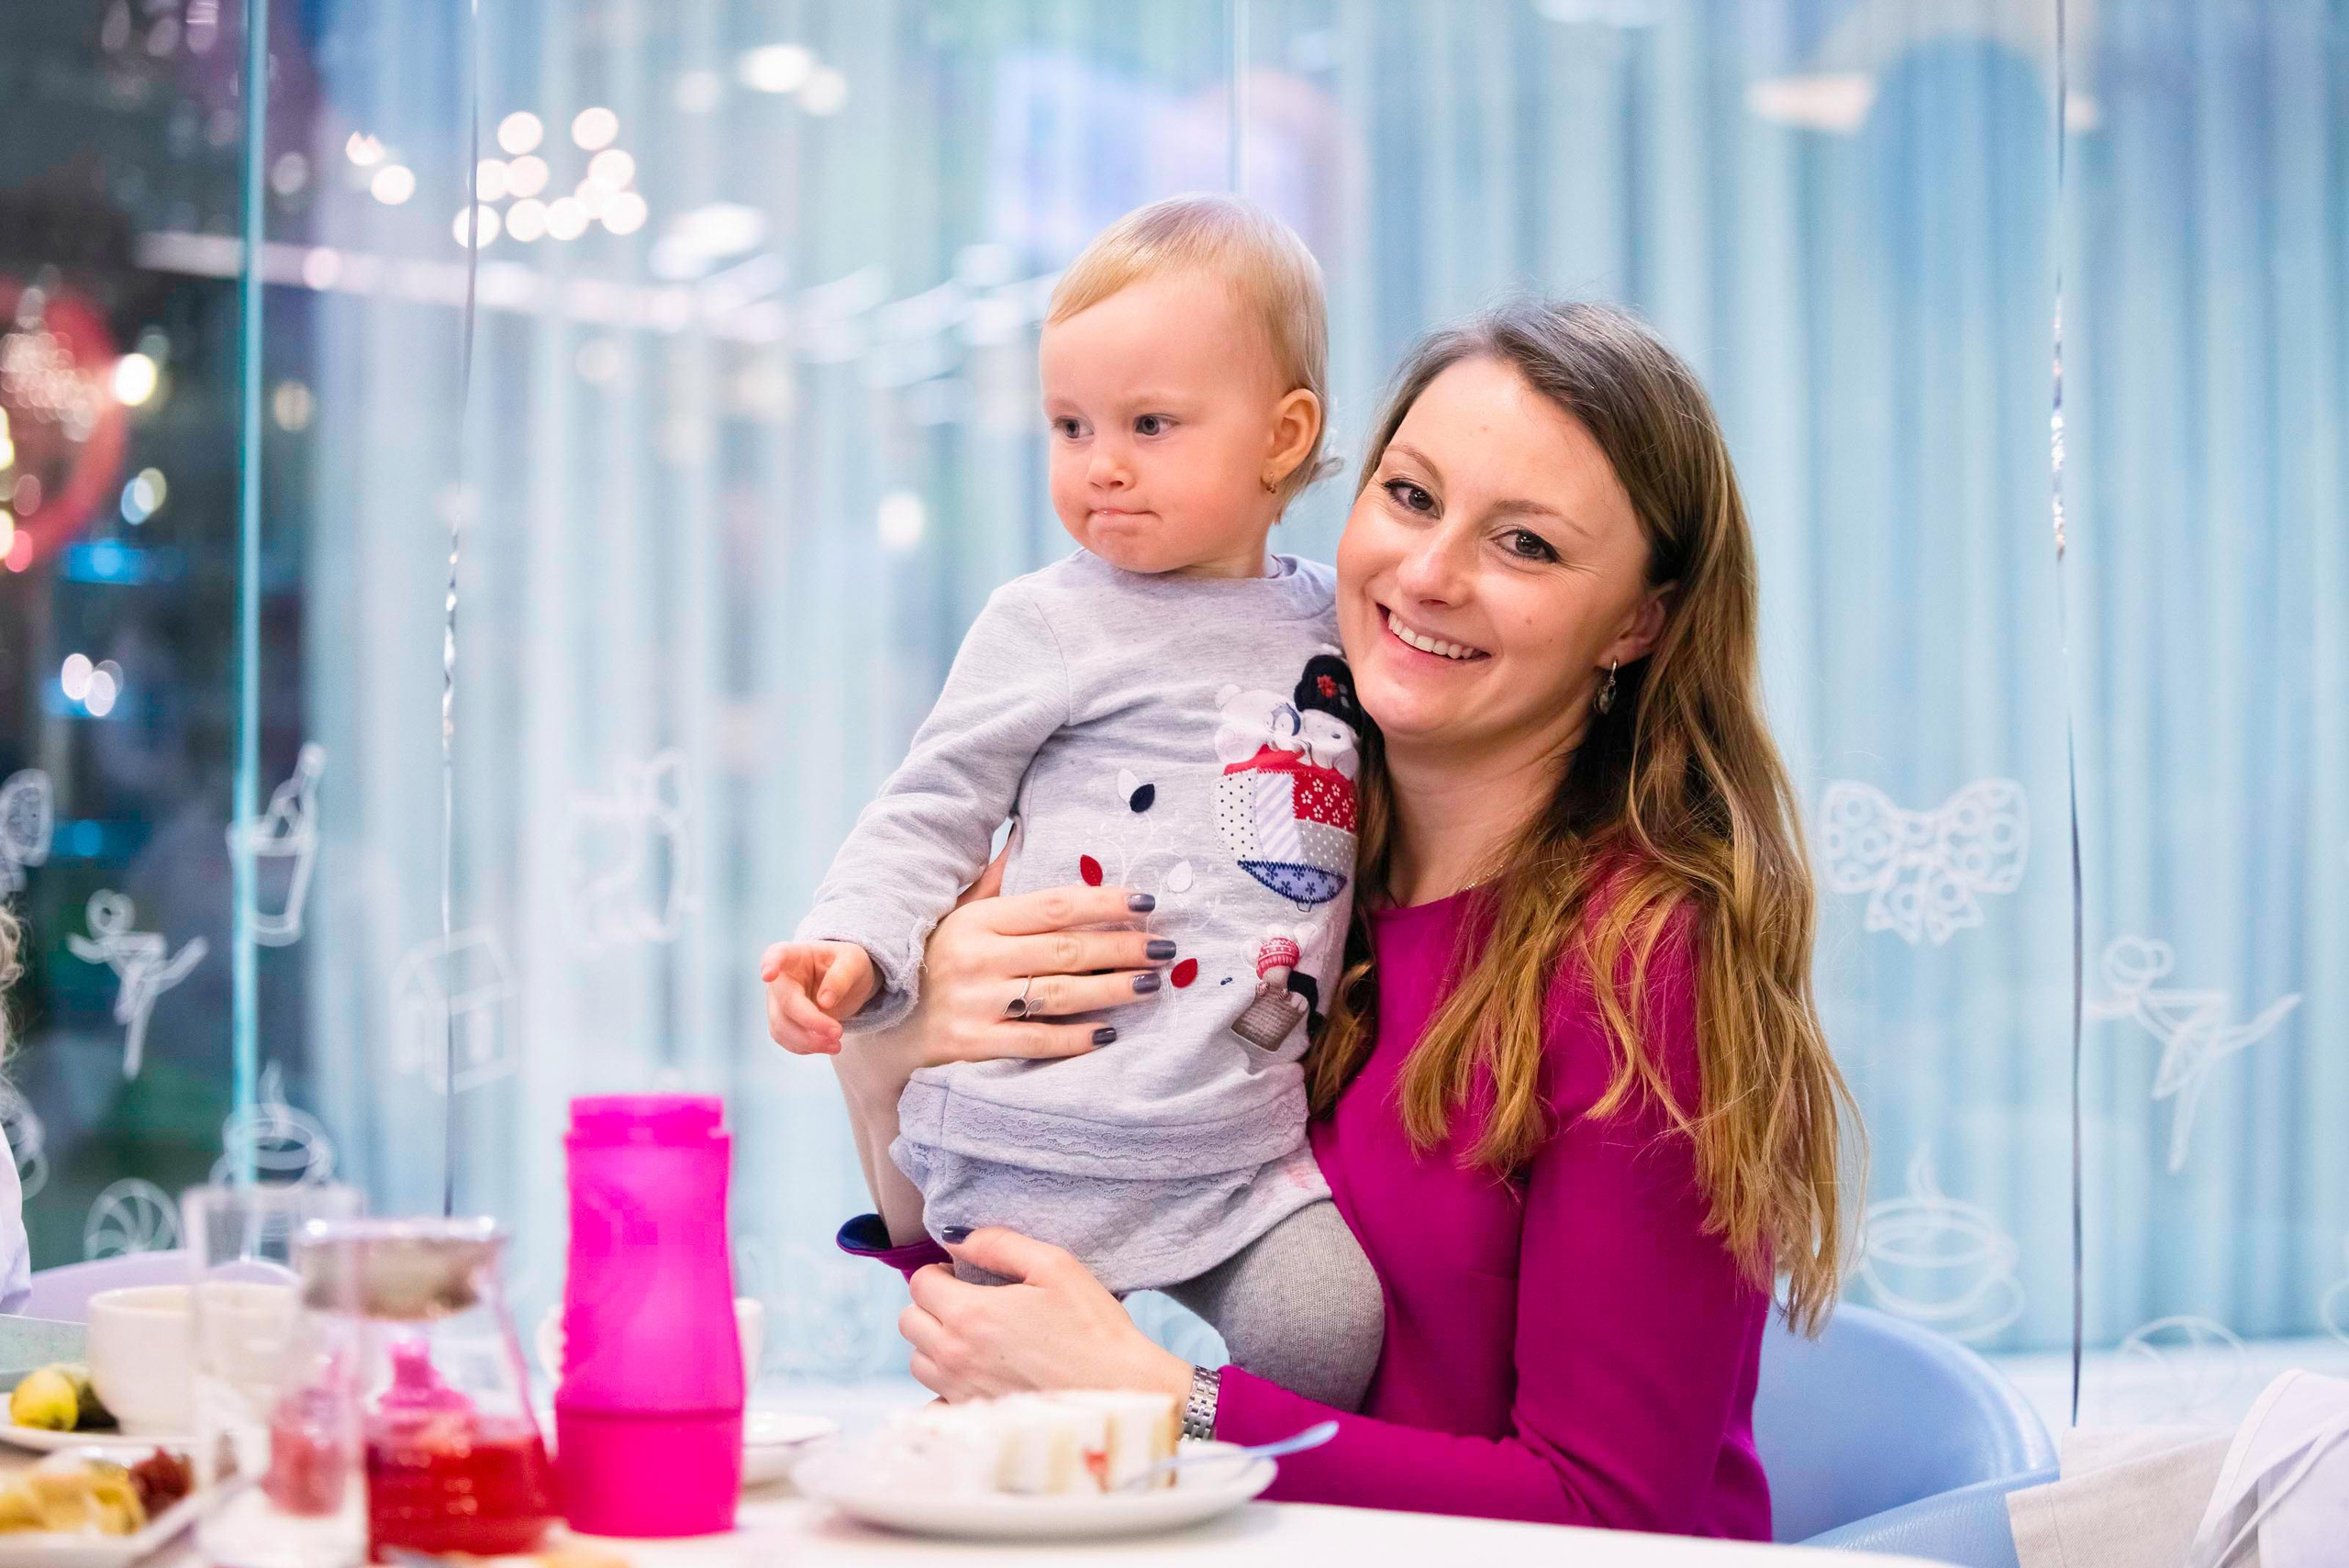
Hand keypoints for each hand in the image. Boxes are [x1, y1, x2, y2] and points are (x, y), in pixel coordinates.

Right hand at [759, 940, 877, 1054]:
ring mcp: (778, 1002)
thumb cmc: (847, 964)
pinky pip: (786, 1039)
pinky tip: (825, 1046)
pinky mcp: (783, 1022)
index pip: (775, 955)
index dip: (769, 965)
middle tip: (838, 1033)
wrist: (847, 982)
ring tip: (836, 1046)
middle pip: (784, 1003)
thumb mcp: (854, 962)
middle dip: (810, 1022)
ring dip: (808, 1041)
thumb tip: (825, 1001)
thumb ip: (841, 977)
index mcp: (794, 956)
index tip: (769, 974)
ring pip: (781, 1027)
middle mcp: (780, 980)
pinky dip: (805, 1047)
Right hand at [840, 877, 1177, 1089]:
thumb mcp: (956, 914)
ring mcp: (975, 1003)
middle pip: (1067, 949)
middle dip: (1124, 947)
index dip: (1106, 901)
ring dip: (1112, 990)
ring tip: (1151, 985)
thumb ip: (994, 881)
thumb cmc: (931, 962)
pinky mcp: (971, 1045)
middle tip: (1167, 948)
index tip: (1147, 902)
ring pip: (1060, 993)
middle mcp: (976, 957)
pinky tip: (1109, 1033)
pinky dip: (1076, 1039)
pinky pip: (1035, 1040)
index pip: (1055, 904)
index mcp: (978, 919)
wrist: (880, 1030)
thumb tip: (1025, 829)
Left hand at [897, 1228, 1192, 1402]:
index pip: (920, 1283)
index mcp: (970, 1314)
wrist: (1122, 1393)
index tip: (962, 1274)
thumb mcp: (1055, 1267)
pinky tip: (976, 1379)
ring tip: (973, 1339)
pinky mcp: (974, 1421)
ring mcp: (961, 1393)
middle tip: (966, 1302)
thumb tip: (957, 1238)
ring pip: (918, 1362)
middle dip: (931, 1305)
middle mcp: (955, 1356)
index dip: (939, 1271)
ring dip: (935, 1344)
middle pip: (910, 1322)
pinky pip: (935, 1405)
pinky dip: (945, 1391)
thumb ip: (999, 1244)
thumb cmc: (1094, 1329)